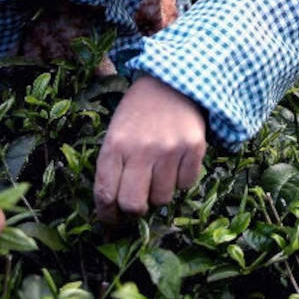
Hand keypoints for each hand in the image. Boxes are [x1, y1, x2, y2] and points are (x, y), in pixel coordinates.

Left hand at [94, 75, 206, 224]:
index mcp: (115, 144)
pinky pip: (186, 185)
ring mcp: (169, 149)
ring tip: (158, 171)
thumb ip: (112, 166)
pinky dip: (181, 180)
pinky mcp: (193, 148)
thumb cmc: (138, 111)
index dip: (107, 213)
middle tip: (137, 202)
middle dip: (134, 210)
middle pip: (133, 205)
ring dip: (159, 192)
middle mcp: (141, 149)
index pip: (105, 193)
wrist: (171, 80)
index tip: (111, 219)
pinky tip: (176, 161)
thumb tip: (113, 208)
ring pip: (162, 199)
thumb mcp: (116, 132)